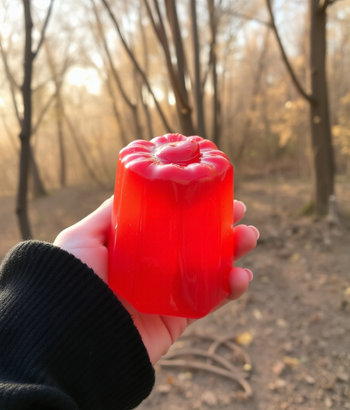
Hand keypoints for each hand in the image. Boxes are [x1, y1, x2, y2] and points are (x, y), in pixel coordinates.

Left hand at [54, 197, 258, 363]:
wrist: (74, 337)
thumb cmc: (75, 280)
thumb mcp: (83, 236)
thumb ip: (107, 212)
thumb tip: (131, 188)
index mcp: (135, 249)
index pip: (172, 224)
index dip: (194, 208)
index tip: (215, 192)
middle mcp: (154, 269)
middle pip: (196, 244)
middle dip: (222, 227)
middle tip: (240, 212)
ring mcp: (168, 294)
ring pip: (210, 270)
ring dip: (234, 253)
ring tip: (249, 237)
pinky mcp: (178, 319)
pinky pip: (211, 302)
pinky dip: (231, 290)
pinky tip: (242, 277)